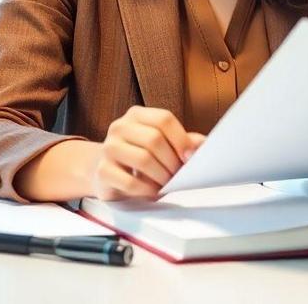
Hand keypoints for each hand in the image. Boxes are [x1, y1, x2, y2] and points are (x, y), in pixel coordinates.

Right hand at [89, 106, 206, 200]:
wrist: (105, 172)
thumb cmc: (140, 157)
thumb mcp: (162, 145)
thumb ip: (184, 142)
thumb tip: (205, 145)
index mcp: (137, 115)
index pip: (163, 119)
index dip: (181, 139)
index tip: (190, 158)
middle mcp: (120, 126)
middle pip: (154, 140)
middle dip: (172, 162)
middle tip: (178, 175)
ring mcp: (108, 147)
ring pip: (143, 160)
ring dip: (161, 177)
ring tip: (166, 184)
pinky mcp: (102, 171)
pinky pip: (130, 182)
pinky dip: (147, 190)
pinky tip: (152, 192)